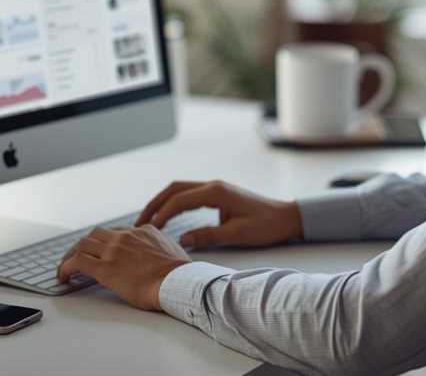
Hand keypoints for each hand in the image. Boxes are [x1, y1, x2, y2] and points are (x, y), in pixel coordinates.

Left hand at [56, 225, 188, 310]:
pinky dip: (66, 267)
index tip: (102, 251)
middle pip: (96, 234)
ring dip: (72, 255)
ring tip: (67, 267)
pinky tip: (63, 276)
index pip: (117, 232)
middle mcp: (126, 237)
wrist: (178, 281)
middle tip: (78, 256)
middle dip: (85, 245)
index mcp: (143, 231)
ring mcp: (113, 250)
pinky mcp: (104, 267)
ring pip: (83, 244)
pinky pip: (77, 262)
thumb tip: (165, 257)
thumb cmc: (180, 274)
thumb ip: (163, 249)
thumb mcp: (174, 251)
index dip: (106, 242)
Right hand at [135, 180, 302, 248]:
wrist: (286, 217)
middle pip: (174, 189)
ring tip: (149, 220)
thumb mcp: (237, 235)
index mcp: (215, 192)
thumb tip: (181, 239)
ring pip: (180, 189)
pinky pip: (189, 194)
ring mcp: (215, 188)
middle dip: (155, 204)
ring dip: (163, 202)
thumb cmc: (265, 226)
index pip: (179, 200)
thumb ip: (208, 236)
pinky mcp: (218, 194)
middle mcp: (213, 185)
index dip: (161, 214)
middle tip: (140, 222)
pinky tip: (169, 216)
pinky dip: (174, 203)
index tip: (149, 229)